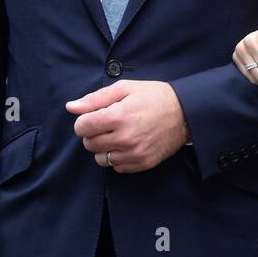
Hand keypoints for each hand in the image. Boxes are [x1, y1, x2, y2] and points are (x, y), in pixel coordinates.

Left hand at [65, 79, 188, 172]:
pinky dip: (118, 158)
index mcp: (118, 116)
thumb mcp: (125, 88)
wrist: (186, 113)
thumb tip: (71, 107)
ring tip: (117, 136)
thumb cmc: (154, 97)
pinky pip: (117, 168)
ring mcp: (135, 153)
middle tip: (107, 125)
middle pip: (89, 144)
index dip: (84, 122)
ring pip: (101, 159)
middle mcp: (125, 137)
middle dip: (93, 134)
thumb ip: (95, 99)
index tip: (93, 118)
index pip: (82, 127)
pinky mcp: (143, 163)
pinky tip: (128, 145)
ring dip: (104, 148)